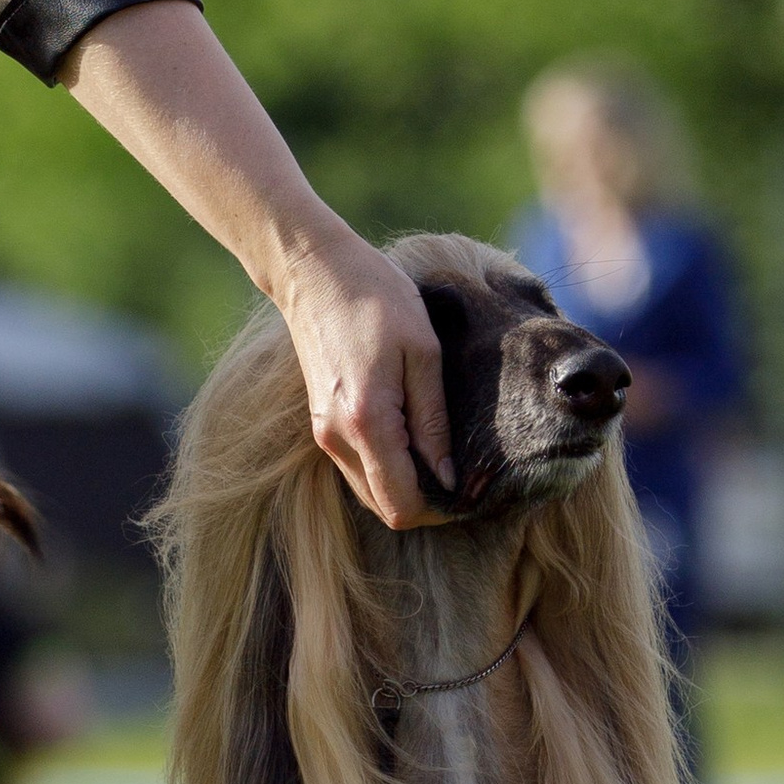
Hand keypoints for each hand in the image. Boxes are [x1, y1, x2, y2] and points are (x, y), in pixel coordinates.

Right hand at [274, 220, 452, 531]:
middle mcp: (337, 439)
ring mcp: (323, 434)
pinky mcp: (320, 423)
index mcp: (367, 422)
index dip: (439, 510)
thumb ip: (434, 421)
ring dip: (405, 486)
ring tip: (440, 454)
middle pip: (384, 508)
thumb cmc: (376, 299)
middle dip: (425, 503)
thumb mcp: (422, 352)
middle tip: (462, 474)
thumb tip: (449, 478)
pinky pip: (358, 468)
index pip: (401, 505)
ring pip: (369, 492)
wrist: (314, 273)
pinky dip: (387, 468)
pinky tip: (413, 440)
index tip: (470, 489)